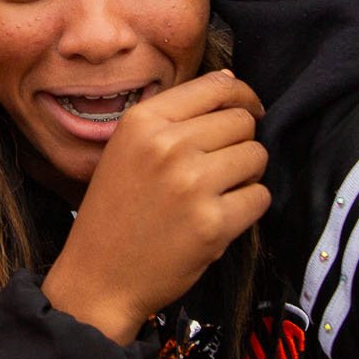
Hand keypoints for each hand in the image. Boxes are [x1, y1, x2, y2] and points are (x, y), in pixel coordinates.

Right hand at [41, 70, 269, 343]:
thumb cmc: (115, 213)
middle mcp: (168, 146)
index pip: (218, 86)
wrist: (99, 278)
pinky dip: (248, 207)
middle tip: (219, 168)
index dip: (243, 96)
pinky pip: (260, 197)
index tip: (250, 110)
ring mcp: (192, 184)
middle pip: (242, 121)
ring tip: (218, 193)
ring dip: (247, 175)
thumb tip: (230, 80)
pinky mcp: (213, 223)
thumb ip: (173, 116)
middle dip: (240, 142)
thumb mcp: (127, 149)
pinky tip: (220, 217)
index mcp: (143, 121)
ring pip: (256, 156)